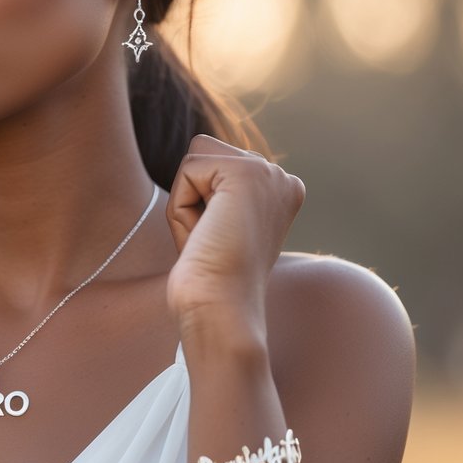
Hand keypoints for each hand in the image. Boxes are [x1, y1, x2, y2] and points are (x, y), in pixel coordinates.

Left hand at [165, 134, 304, 339]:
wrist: (221, 308)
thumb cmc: (210, 280)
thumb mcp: (218, 227)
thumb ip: (215, 191)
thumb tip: (198, 158)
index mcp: (280, 191)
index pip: (214, 165)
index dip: (201, 204)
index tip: (219, 243)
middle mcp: (281, 178)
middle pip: (204, 154)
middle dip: (192, 197)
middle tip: (211, 240)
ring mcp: (268, 172)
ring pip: (195, 157)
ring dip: (185, 199)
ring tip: (208, 235)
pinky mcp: (247, 172)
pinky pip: (188, 170)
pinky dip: (181, 206)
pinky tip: (205, 234)